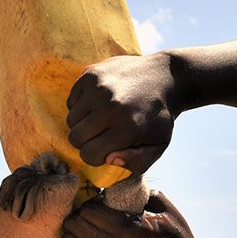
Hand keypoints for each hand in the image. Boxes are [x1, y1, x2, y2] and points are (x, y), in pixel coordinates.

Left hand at [58, 191, 207, 237]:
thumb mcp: (164, 209)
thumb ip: (143, 193)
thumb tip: (124, 181)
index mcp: (126, 229)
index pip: (89, 210)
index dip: (92, 203)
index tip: (101, 204)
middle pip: (74, 224)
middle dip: (80, 215)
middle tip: (90, 215)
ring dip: (73, 233)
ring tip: (85, 230)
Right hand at [66, 53, 177, 177]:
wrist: (165, 77)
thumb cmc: (158, 118)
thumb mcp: (158, 146)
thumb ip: (137, 162)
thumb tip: (109, 159)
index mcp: (127, 128)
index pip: (88, 154)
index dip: (96, 156)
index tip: (107, 148)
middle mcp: (110, 106)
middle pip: (75, 138)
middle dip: (87, 141)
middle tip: (103, 134)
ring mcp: (98, 88)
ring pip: (71, 120)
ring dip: (83, 123)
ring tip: (102, 117)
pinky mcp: (91, 74)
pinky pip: (71, 101)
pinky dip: (81, 106)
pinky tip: (100, 102)